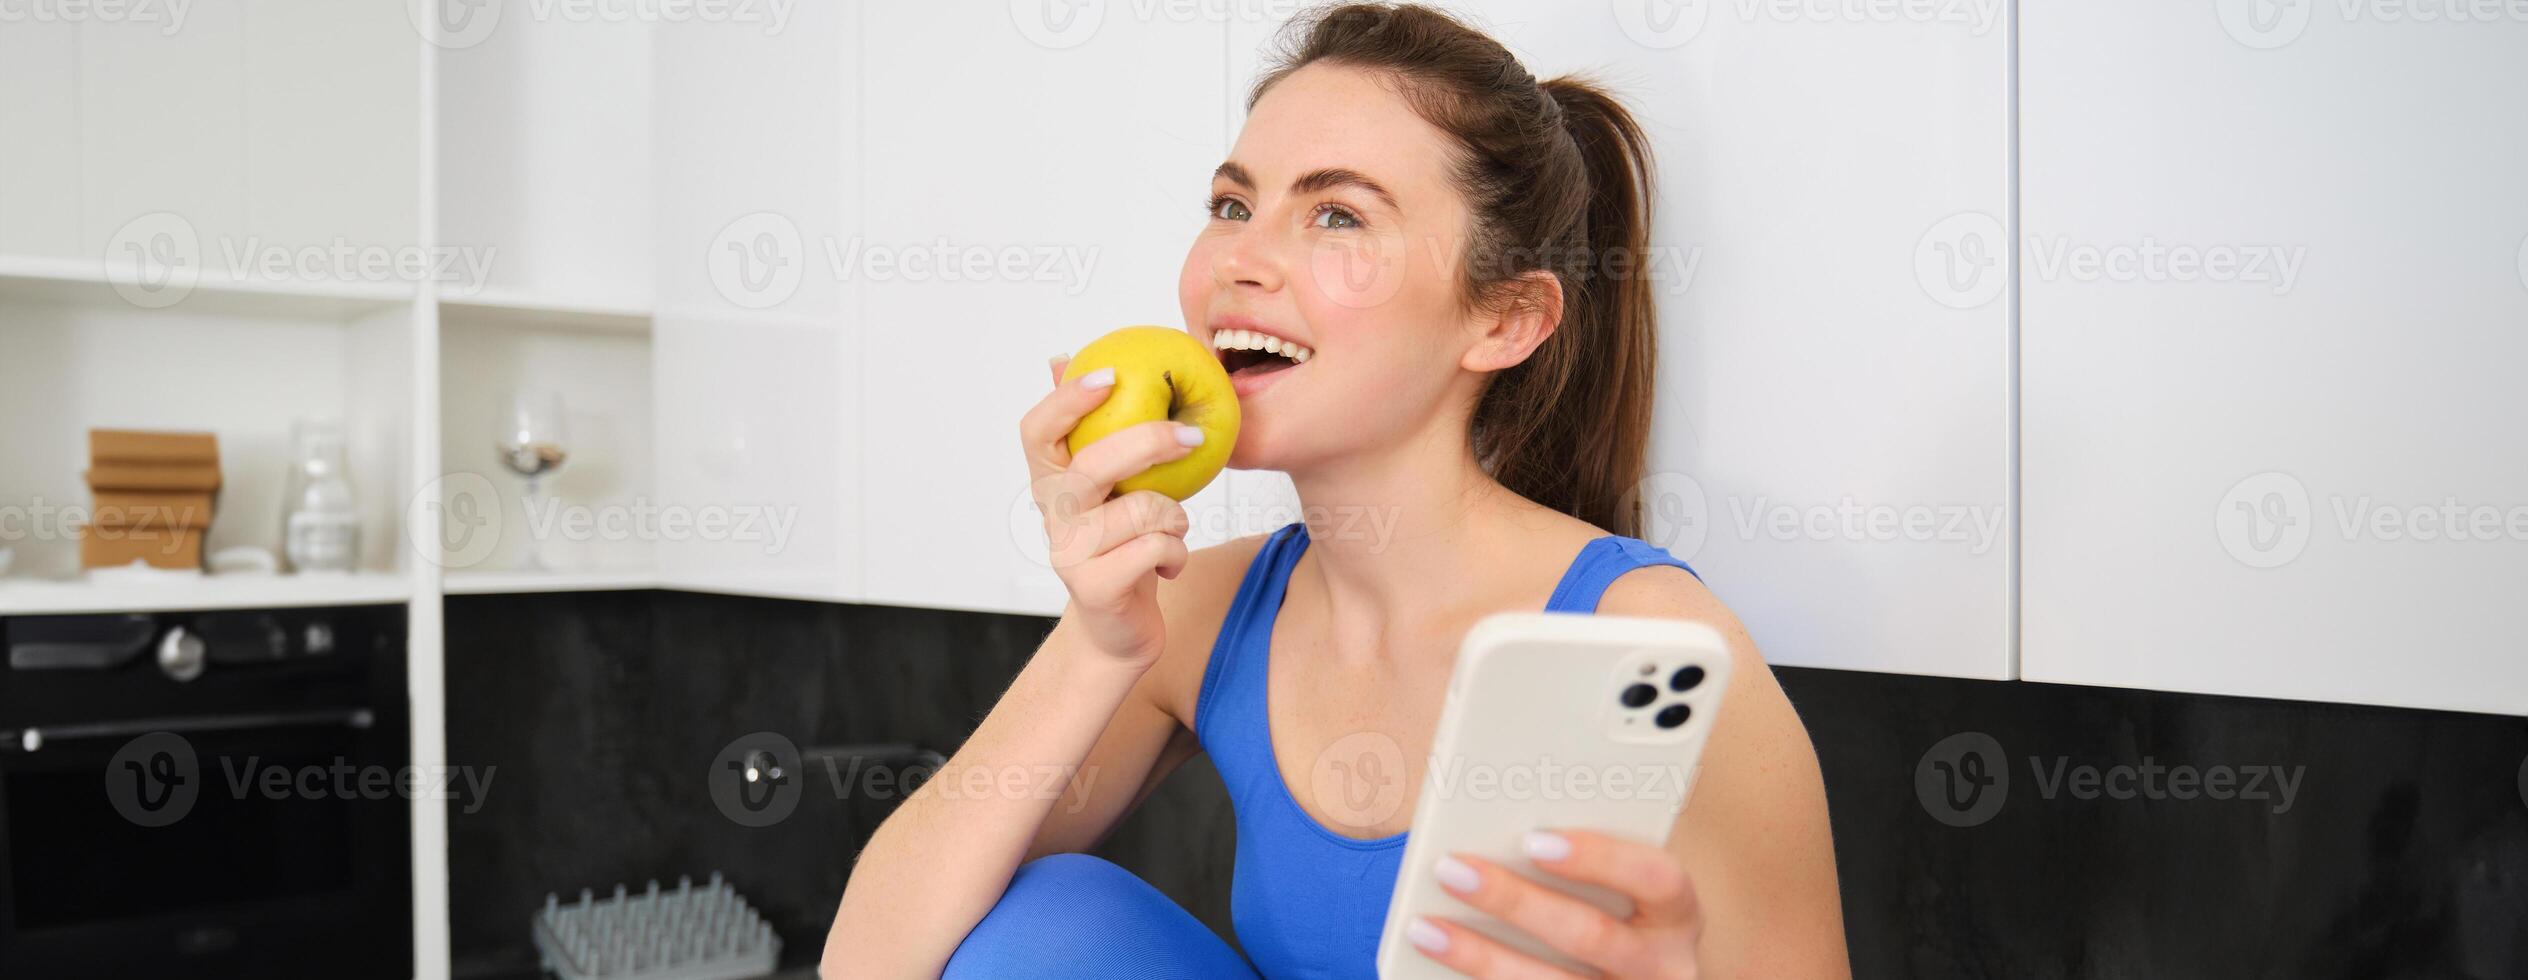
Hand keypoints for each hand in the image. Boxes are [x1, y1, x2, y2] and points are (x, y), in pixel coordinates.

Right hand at [1020, 355, 1198, 665]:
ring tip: (1173, 530)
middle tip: (1190, 436)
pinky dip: (1176, 554)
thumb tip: (1061, 357)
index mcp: (1051, 482)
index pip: (1037, 431)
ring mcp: (1068, 553)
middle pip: (1093, 464)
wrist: (1117, 631)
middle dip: (1148, 442)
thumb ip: (1090, 430)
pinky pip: (1156, 549)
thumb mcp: (1108, 487)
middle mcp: (1051, 515)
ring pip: (1139, 510)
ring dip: (1174, 517)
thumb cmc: (1119, 547)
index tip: (1110, 374)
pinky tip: (1167, 566)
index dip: (1066, 399)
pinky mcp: (1095, 588)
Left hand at [1409, 830, 1702, 978]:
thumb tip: (1505, 827)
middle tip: (1453, 869)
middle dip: (1515, 901)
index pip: (1657, 878)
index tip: (1534, 839)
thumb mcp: (1622, 892)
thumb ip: (1584, 863)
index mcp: (1678, 914)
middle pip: (1592, 935)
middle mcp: (1665, 966)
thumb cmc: (1619, 916)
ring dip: (1481, 956)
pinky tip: (1435, 969)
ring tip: (1425, 927)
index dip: (1600, 857)